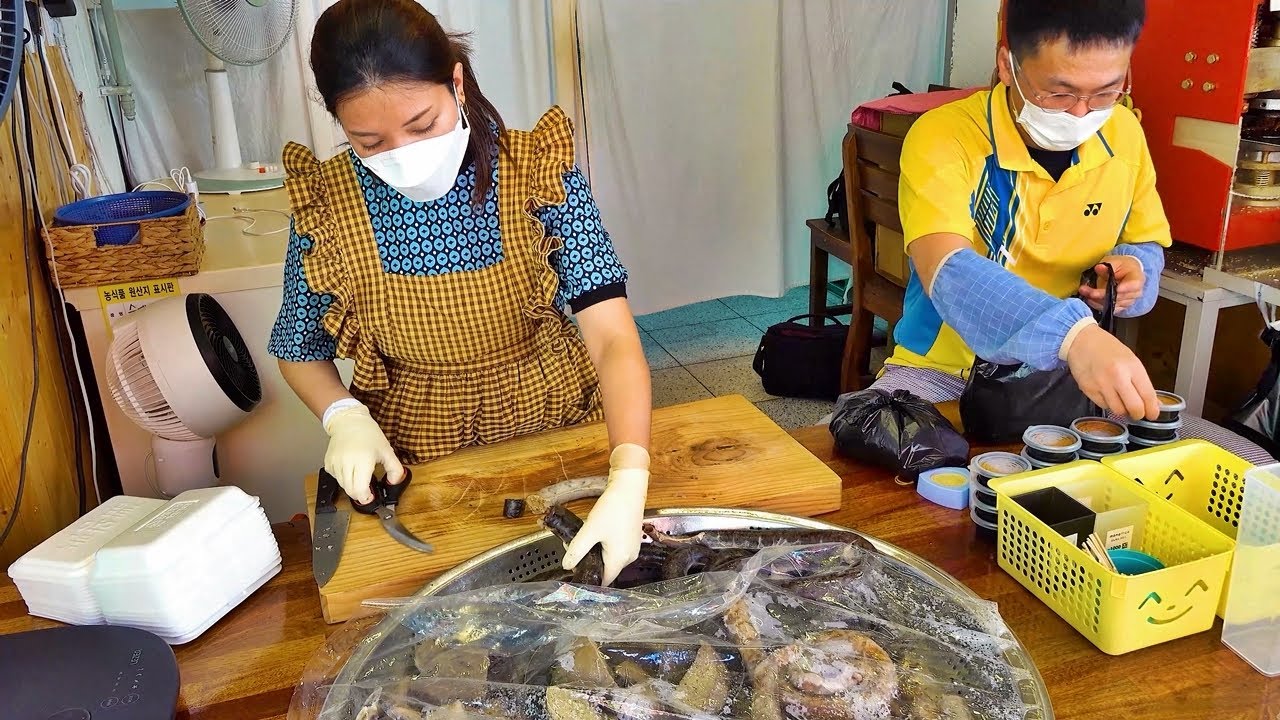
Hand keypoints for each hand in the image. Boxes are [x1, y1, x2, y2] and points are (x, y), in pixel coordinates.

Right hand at [323, 402, 404, 504]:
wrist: (349, 421)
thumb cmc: (369, 434)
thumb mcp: (387, 451)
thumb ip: (395, 469)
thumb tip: (394, 483)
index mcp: (363, 461)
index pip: (359, 490)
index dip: (366, 498)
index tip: (371, 496)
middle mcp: (346, 463)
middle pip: (350, 491)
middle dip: (360, 493)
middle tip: (367, 488)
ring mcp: (335, 463)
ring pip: (342, 485)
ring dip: (351, 485)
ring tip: (359, 473)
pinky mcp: (328, 462)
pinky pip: (335, 478)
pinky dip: (343, 477)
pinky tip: (350, 467)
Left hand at [562, 443, 649, 585]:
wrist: (629, 488)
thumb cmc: (612, 509)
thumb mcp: (590, 530)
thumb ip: (577, 550)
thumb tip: (567, 566)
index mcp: (620, 560)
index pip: (603, 580)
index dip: (589, 578)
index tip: (575, 572)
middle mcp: (629, 558)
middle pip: (607, 569)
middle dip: (590, 562)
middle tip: (574, 550)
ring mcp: (632, 548)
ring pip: (611, 559)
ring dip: (596, 553)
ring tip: (584, 539)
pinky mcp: (632, 539)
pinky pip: (616, 549)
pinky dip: (604, 546)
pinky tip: (596, 534)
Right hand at [1066, 324, 1158, 420]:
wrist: (1082, 341)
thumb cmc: (1108, 349)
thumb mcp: (1131, 360)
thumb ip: (1142, 382)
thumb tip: (1152, 402)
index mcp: (1132, 367)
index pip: (1148, 395)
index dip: (1152, 409)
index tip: (1153, 414)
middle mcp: (1117, 377)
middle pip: (1134, 408)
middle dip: (1138, 414)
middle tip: (1138, 413)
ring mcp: (1101, 384)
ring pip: (1118, 410)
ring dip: (1122, 409)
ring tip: (1121, 400)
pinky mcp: (1089, 390)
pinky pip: (1103, 405)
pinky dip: (1108, 403)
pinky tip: (1107, 393)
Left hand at [1079, 255, 1143, 312]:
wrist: (1125, 273)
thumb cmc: (1121, 266)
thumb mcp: (1115, 261)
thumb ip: (1107, 266)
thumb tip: (1098, 268)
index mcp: (1137, 278)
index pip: (1134, 285)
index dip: (1126, 288)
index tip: (1117, 288)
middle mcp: (1135, 293)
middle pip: (1119, 296)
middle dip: (1100, 294)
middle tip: (1085, 289)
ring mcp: (1127, 302)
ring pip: (1112, 304)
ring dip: (1095, 300)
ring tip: (1083, 292)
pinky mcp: (1119, 307)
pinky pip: (1108, 309)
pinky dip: (1097, 304)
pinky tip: (1088, 299)